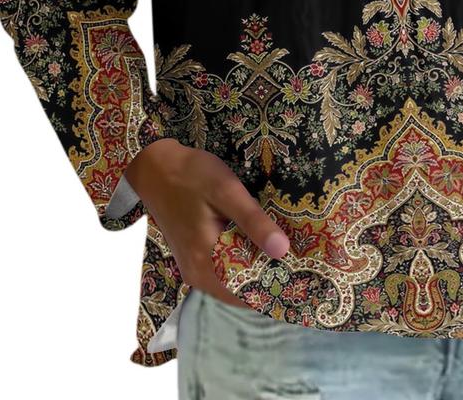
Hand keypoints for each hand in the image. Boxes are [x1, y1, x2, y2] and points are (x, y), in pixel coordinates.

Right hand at [123, 138, 289, 307]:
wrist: (155, 168)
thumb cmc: (192, 176)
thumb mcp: (227, 191)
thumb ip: (253, 221)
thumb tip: (283, 250)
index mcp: (206, 263)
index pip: (249, 294)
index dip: (278, 288)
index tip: (307, 279)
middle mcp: (198, 276)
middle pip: (243, 291)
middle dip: (273, 280)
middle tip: (305, 266)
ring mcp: (194, 269)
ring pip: (235, 283)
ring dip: (260, 273)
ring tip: (291, 257)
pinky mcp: (194, 259)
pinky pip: (225, 273)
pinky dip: (245, 265)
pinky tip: (263, 248)